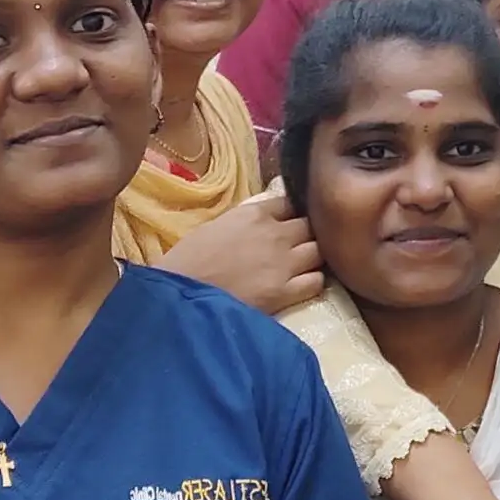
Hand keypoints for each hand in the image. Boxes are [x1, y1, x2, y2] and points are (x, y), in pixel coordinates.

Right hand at [158, 190, 321, 313]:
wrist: (179, 297)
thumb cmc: (187, 261)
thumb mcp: (214, 227)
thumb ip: (243, 222)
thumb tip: (260, 224)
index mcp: (254, 214)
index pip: (290, 202)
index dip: (293, 213)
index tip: (291, 221)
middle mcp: (275, 234)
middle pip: (311, 225)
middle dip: (308, 234)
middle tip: (301, 245)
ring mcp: (284, 263)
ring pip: (320, 250)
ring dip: (314, 257)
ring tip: (306, 265)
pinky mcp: (285, 292)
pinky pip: (316, 281)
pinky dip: (314, 281)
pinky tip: (303, 285)